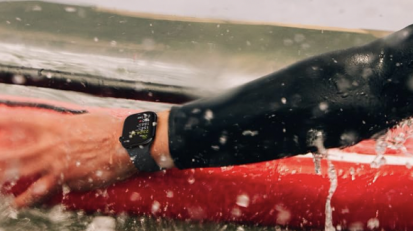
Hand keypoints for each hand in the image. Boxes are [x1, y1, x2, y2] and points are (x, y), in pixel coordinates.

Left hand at [0, 111, 136, 207]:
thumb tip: (64, 126)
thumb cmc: (111, 129)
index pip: (23, 121)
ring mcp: (58, 165)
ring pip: (24, 176)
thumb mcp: (87, 120)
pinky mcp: (68, 180)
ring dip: (5, 181)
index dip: (5, 120)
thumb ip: (69, 124)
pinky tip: (18, 203)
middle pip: (16, 153)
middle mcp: (52, 146)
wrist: (128, 145)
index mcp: (57, 126)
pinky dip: (29, 198)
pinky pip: (42, 191)